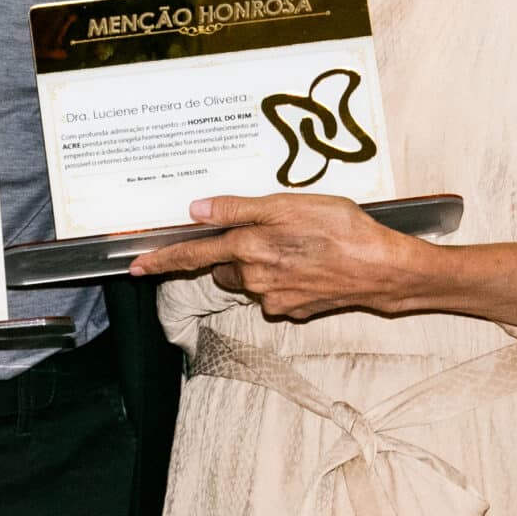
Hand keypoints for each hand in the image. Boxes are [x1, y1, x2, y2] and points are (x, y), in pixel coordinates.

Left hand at [126, 194, 430, 322]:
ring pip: (252, 280)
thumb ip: (238, 208)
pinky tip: (312, 263)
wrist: (382, 269)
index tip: (135, 266)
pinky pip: (278, 293)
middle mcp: (255, 280)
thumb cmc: (340, 229)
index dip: (162, 260)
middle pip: (225, 268)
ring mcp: (276, 299)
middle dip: (233, 253)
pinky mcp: (296, 310)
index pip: (192, 256)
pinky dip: (287, 278)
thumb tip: (197, 210)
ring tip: (299, 244)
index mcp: (248, 249)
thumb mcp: (287, 204)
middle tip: (268, 232)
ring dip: (262, 264)